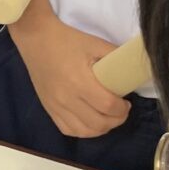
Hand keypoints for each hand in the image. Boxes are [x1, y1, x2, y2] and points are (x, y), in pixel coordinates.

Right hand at [12, 16, 130, 137]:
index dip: (122, 109)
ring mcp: (55, 105)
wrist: (36, 38)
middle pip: (98, 123)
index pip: (108, 106)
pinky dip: (82, 130)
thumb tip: (132, 69)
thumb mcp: (95, 44)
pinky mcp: (48, 107)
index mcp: (79, 81)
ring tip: (107, 117)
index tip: (126, 102)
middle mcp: (66, 98)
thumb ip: (115, 57)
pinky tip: (89, 121)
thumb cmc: (67, 39)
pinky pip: (67, 130)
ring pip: (84, 131)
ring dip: (101, 128)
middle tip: (120, 110)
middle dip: (116, 120)